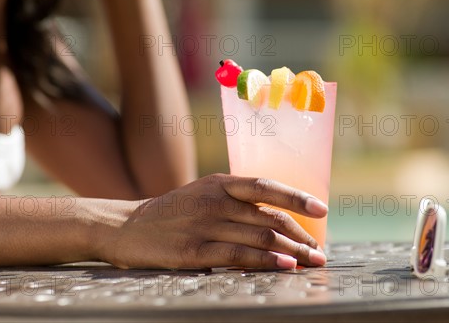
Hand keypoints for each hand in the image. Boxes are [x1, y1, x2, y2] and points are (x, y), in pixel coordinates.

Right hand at [98, 174, 327, 268]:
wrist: (126, 226)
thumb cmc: (172, 212)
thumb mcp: (202, 195)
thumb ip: (235, 201)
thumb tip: (276, 217)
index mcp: (219, 183)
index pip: (266, 186)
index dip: (297, 197)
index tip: (322, 209)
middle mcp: (215, 201)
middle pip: (269, 217)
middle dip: (301, 235)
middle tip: (320, 251)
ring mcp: (205, 226)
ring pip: (260, 236)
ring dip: (292, 251)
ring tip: (312, 262)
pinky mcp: (194, 252)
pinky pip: (239, 255)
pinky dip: (266, 261)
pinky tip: (284, 266)